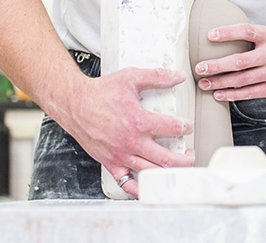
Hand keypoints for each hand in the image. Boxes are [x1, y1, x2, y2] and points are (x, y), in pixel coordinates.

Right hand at [60, 67, 194, 197]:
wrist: (75, 104)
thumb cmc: (100, 92)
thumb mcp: (131, 77)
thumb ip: (157, 77)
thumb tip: (177, 76)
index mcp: (139, 121)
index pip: (173, 128)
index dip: (186, 127)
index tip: (187, 125)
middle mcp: (132, 142)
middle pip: (167, 160)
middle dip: (185, 159)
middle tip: (190, 153)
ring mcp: (121, 156)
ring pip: (151, 173)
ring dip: (169, 173)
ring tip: (177, 167)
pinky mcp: (111, 163)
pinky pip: (127, 183)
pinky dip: (140, 188)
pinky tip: (150, 186)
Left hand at [193, 24, 265, 101]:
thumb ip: (259, 40)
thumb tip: (232, 42)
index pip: (246, 31)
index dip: (227, 32)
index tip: (210, 35)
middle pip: (239, 60)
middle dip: (216, 65)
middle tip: (199, 67)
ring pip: (242, 79)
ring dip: (220, 82)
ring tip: (205, 83)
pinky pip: (251, 93)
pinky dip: (234, 94)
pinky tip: (221, 94)